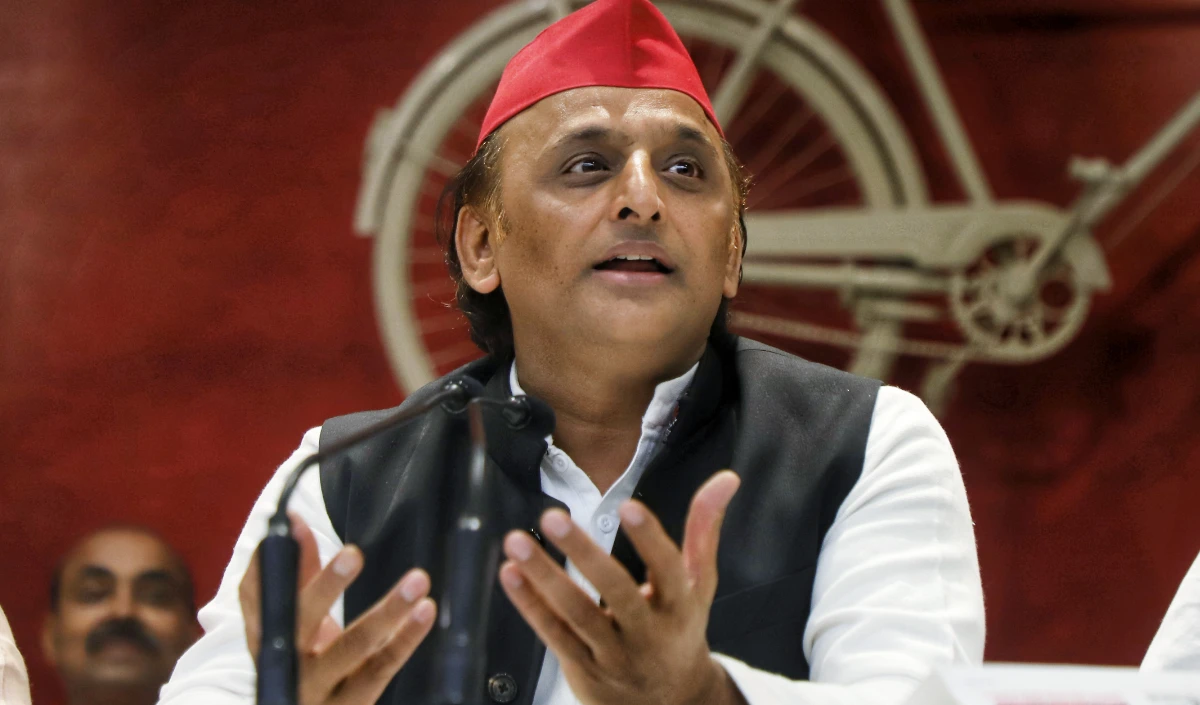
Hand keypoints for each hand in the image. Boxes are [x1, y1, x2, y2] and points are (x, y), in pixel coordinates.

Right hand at [239, 515, 436, 704]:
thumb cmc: (301, 662)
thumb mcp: (293, 622)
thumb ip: (296, 571)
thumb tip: (293, 518)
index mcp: (265, 635)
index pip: (257, 597)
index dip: (271, 565)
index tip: (293, 525)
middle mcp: (285, 665)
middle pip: (300, 624)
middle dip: (326, 587)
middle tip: (353, 553)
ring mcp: (317, 691)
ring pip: (353, 647)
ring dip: (387, 611)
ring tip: (417, 579)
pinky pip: (381, 668)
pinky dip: (405, 638)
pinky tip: (425, 611)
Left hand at [498, 470, 745, 704]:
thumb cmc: (680, 629)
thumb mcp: (699, 583)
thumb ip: (704, 529)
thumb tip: (727, 478)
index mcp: (680, 605)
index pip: (669, 569)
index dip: (650, 539)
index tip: (627, 505)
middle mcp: (648, 632)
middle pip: (616, 591)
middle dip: (583, 554)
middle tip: (553, 517)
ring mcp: (613, 654)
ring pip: (576, 614)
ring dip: (543, 577)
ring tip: (516, 541)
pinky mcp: (583, 668)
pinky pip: (553, 634)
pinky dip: (529, 604)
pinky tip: (508, 573)